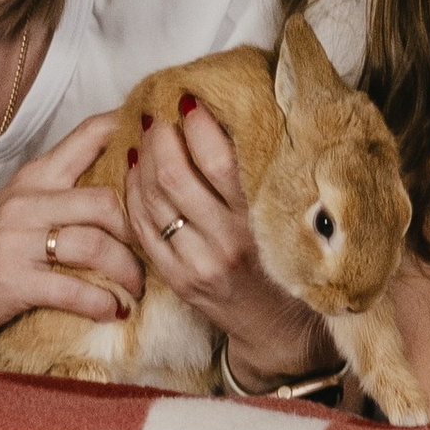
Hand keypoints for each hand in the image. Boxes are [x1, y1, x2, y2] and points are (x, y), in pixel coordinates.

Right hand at [0, 117, 140, 343]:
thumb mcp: (15, 207)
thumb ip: (59, 192)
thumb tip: (120, 191)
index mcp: (33, 177)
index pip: (88, 137)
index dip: (130, 134)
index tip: (164, 146)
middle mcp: (28, 201)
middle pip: (106, 200)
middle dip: (141, 229)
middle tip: (155, 251)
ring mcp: (18, 241)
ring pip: (96, 244)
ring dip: (128, 272)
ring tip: (137, 288)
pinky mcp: (13, 281)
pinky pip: (74, 290)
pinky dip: (102, 303)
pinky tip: (113, 312)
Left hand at [125, 100, 320, 387]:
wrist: (281, 326)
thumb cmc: (295, 259)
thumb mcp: (293, 213)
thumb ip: (273, 170)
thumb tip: (248, 112)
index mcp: (262, 219)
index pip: (217, 160)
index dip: (198, 125)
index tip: (192, 102)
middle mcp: (229, 242)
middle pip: (176, 176)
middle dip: (162, 137)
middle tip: (162, 115)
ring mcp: (199, 264)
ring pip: (153, 200)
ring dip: (144, 160)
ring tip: (148, 137)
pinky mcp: (179, 280)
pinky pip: (144, 229)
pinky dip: (134, 194)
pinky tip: (136, 172)